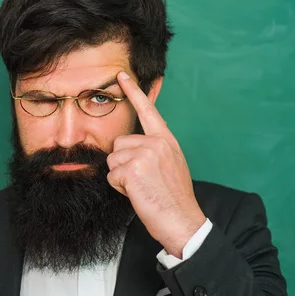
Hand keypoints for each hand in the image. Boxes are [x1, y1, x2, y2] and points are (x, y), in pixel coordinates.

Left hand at [107, 72, 206, 257]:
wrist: (182, 220)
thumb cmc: (174, 198)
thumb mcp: (171, 165)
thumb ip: (155, 150)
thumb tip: (132, 147)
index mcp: (166, 140)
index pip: (148, 111)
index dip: (134, 92)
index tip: (121, 75)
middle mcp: (156, 142)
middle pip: (119, 143)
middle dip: (123, 163)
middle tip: (143, 181)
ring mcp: (145, 154)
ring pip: (113, 160)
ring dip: (121, 177)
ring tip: (141, 187)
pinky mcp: (132, 169)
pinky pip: (112, 175)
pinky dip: (120, 188)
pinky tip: (137, 193)